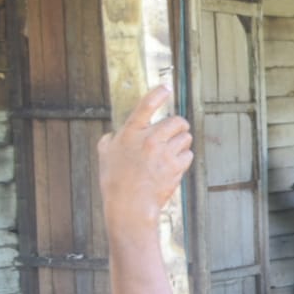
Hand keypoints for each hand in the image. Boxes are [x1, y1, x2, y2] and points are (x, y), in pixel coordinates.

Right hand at [98, 86, 192, 229]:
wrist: (130, 206)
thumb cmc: (115, 181)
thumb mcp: (105, 156)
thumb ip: (110, 140)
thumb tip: (114, 135)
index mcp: (130, 133)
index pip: (146, 106)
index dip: (157, 94)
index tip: (165, 88)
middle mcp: (149, 139)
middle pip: (178, 121)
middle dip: (180, 126)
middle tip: (176, 133)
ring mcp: (164, 153)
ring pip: (186, 138)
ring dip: (182, 143)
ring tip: (170, 153)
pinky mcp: (176, 167)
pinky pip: (188, 154)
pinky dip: (184, 159)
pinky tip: (173, 166)